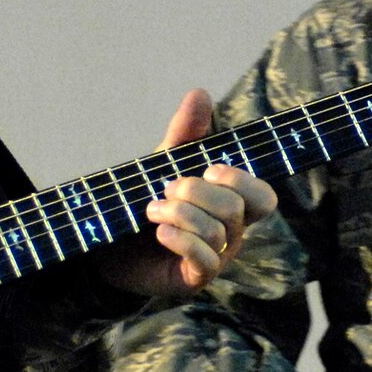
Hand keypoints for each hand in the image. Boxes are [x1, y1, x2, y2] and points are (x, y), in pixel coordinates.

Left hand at [98, 88, 277, 297]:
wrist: (109, 244)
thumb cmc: (146, 199)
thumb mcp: (164, 162)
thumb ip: (185, 133)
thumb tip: (200, 93)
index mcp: (231, 204)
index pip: (263, 197)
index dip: (242, 181)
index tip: (209, 168)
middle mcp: (231, 232)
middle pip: (237, 210)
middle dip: (199, 192)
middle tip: (167, 188)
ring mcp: (215, 257)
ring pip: (217, 232)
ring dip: (180, 214)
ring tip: (151, 210)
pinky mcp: (194, 278)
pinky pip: (204, 260)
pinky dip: (181, 240)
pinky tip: (159, 232)